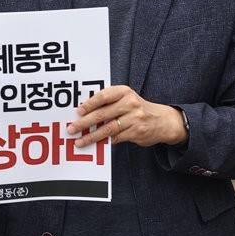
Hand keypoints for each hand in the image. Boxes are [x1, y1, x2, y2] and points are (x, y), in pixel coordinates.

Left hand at [66, 85, 185, 147]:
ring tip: (79, 141)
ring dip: (91, 136)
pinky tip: (96, 144)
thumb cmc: (136, 108)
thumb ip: (108, 101)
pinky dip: (105, 141)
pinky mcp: (137, 132)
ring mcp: (135, 118)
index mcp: (124, 91)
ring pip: (107, 129)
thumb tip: (82, 111)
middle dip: (84, 123)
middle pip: (102, 114)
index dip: (89, 104)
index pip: (103, 96)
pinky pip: (116, 138)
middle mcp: (130, 103)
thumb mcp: (125, 98)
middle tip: (72, 129)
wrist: (163, 121)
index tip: (77, 112)